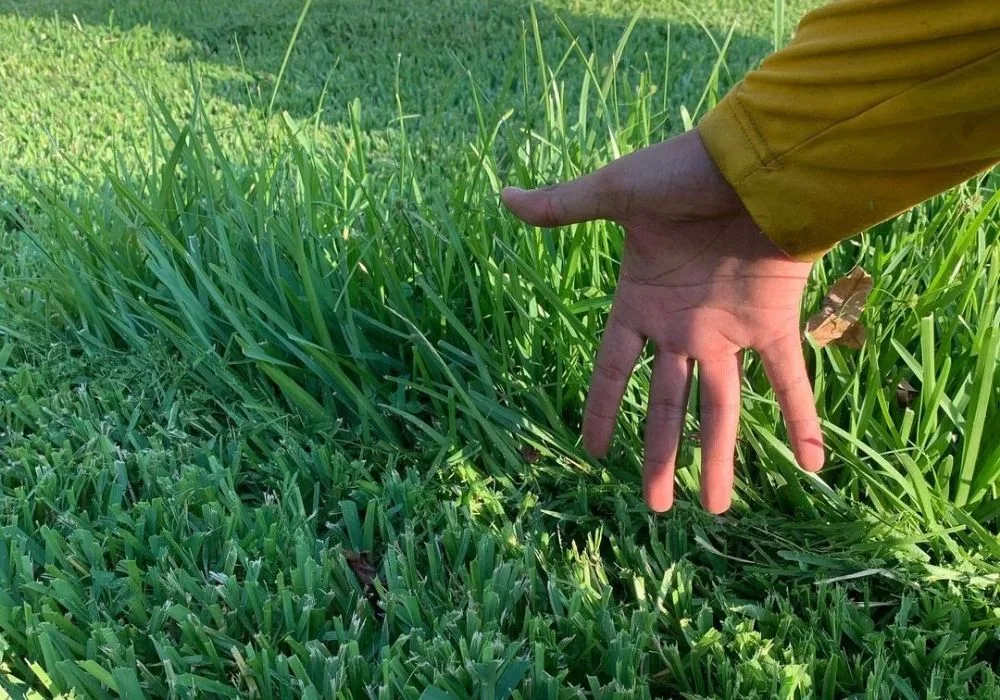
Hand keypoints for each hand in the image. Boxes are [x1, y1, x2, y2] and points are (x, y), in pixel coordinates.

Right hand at [501, 130, 823, 512]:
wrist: (756, 158)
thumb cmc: (683, 173)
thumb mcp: (615, 193)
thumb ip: (563, 207)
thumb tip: (503, 197)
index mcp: (641, 302)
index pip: (615, 370)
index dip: (605, 410)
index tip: (594, 454)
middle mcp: (683, 327)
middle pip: (667, 405)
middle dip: (660, 455)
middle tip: (656, 507)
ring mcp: (728, 330)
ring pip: (723, 408)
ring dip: (719, 457)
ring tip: (714, 508)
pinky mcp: (774, 323)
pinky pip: (790, 381)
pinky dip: (804, 420)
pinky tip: (811, 465)